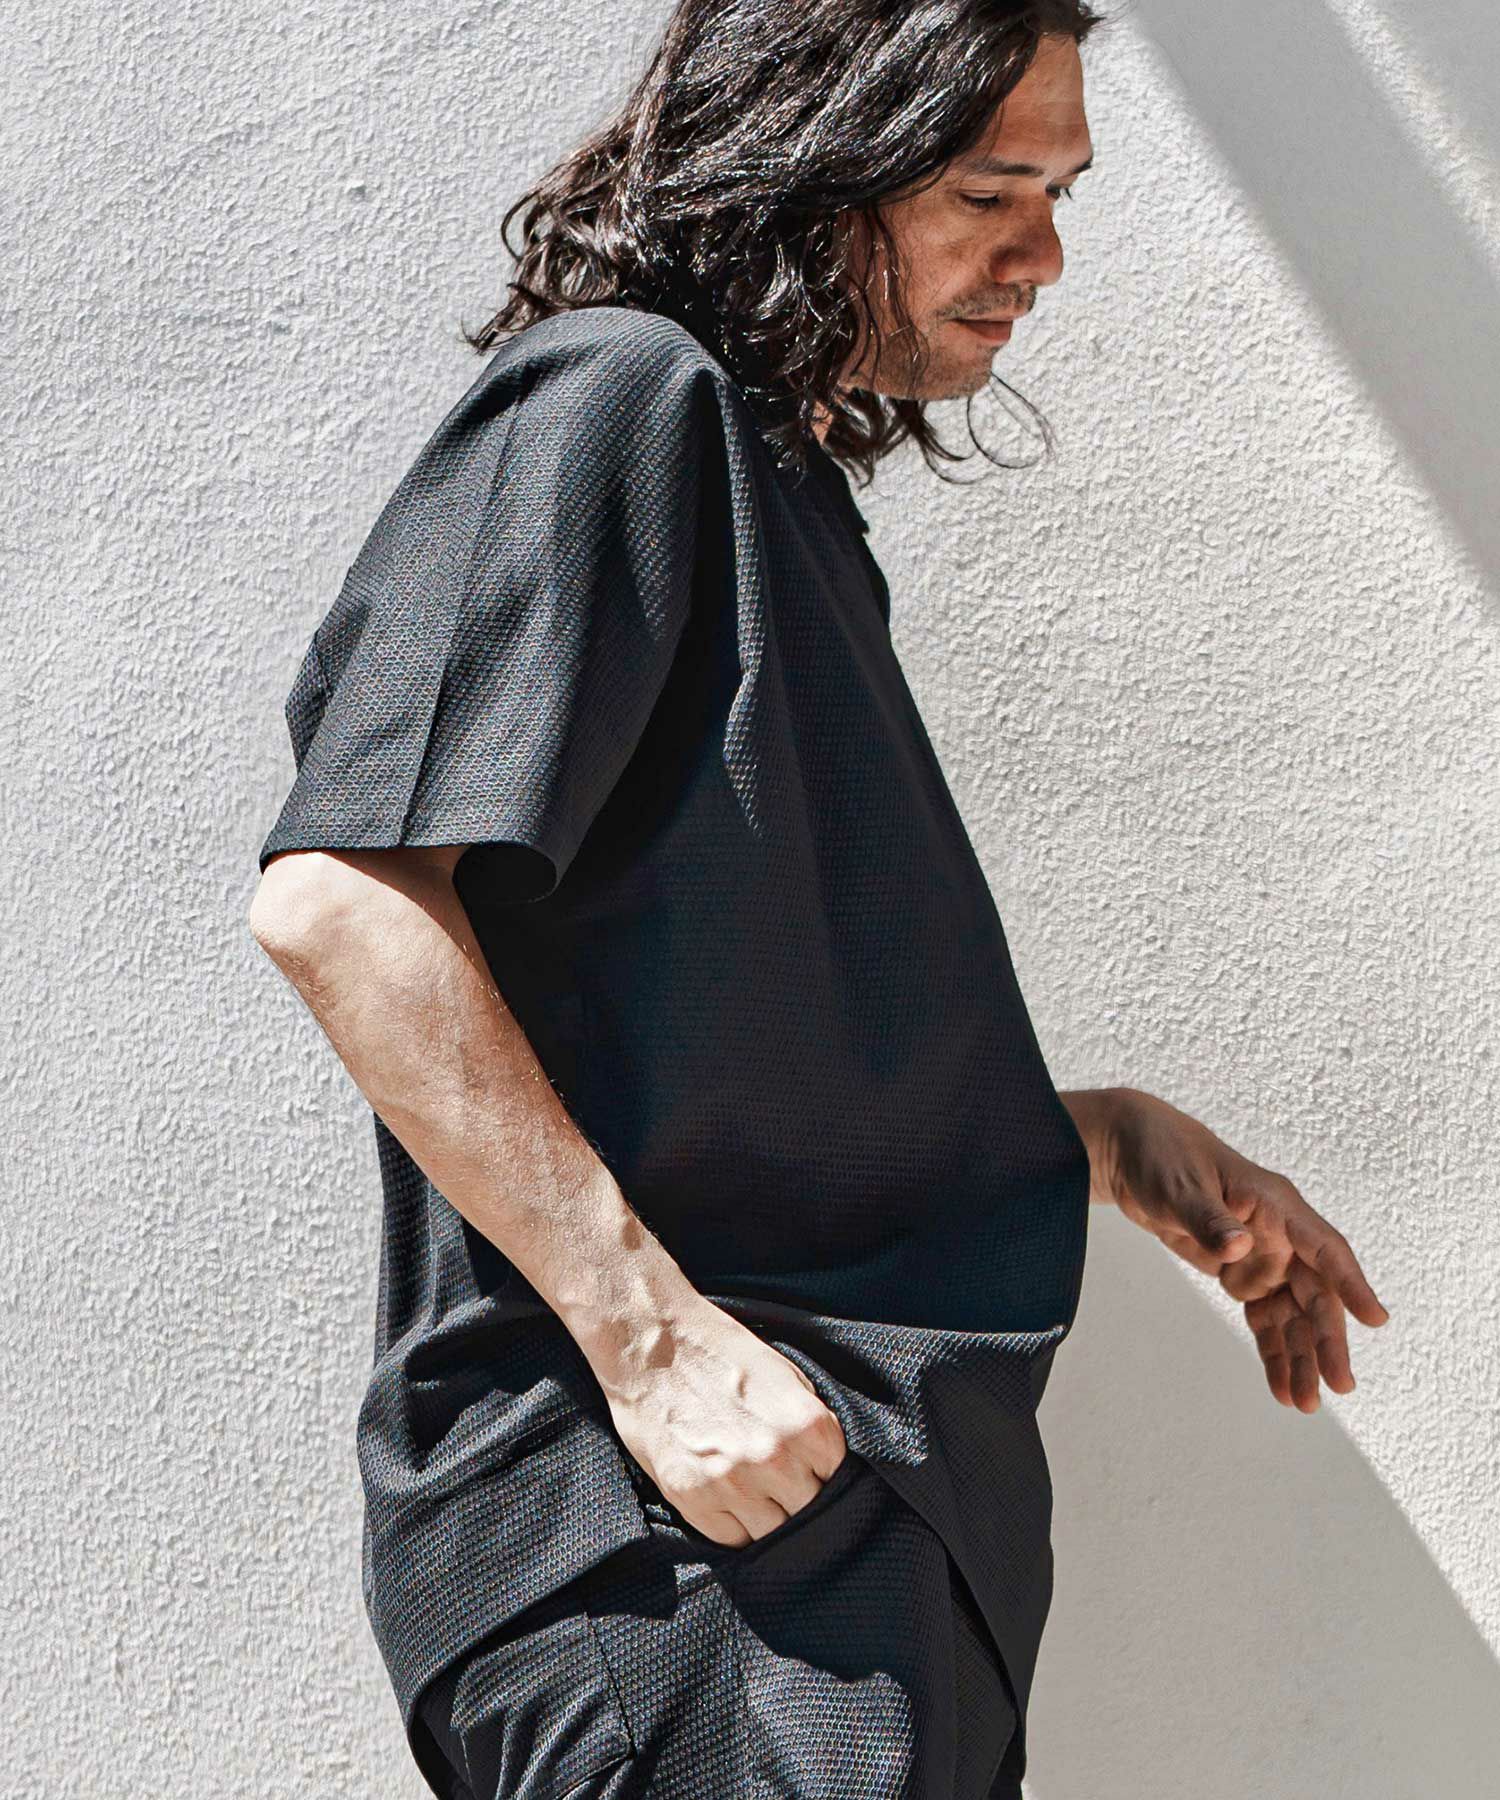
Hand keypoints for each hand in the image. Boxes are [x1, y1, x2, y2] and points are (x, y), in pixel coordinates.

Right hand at [594, 1295, 849, 1545]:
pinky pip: (731, 1539)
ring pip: (771, 1534)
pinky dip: (731, 1524)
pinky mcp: (693, 1499)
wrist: (651, 1345)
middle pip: (808, 1513)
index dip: (823, 1476)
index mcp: (807, 1425)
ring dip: (764, 1516)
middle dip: (796, 1499)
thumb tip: (827, 1468)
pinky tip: (722, 1493)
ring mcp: (733, 1483)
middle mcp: (775, 1458)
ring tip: (746, 1486)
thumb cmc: (720, 1353)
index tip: (808, 1470)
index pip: (838, 1481)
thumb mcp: (785, 1376)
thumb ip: (811, 1427)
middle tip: (775, 1480)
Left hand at [1071, 1087, 1390, 1410]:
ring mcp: (1263, 1256)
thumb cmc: (1162, 1156)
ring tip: (1306, 1403)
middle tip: (1339, 1384)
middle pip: (1314, 1293)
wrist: (1132, 1155)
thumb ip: (1208, 1218)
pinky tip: (1283, 1388)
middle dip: (1327, 1340)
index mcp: (1274, 1204)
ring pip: (1293, 1315)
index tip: (1375, 1319)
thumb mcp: (1179, 1186)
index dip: (1351, 1283)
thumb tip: (1239, 1246)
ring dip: (1301, 1357)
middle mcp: (1278, 1233)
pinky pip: (1266, 1319)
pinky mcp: (1241, 1274)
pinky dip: (1274, 1352)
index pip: (1324, 1247)